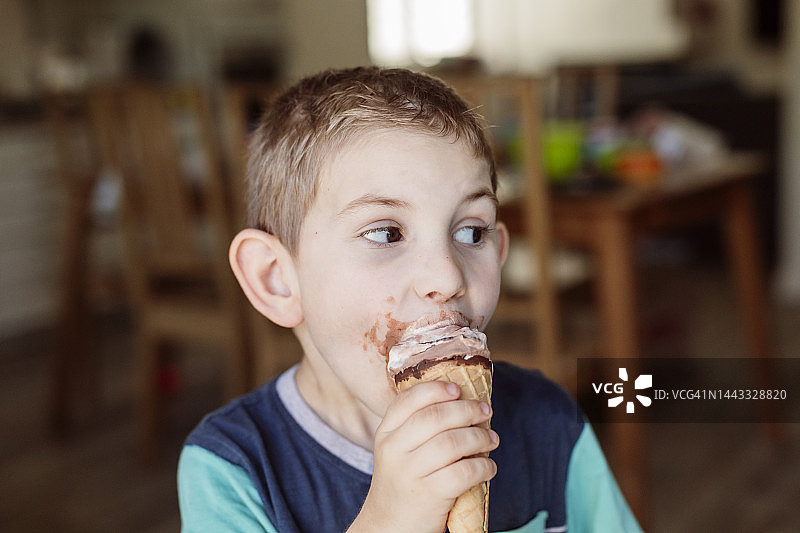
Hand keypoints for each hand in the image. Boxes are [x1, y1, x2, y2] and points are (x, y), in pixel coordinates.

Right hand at [348, 381, 498, 532]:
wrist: (390, 527)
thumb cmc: (403, 482)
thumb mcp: (397, 451)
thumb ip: (416, 427)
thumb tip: (461, 400)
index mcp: (385, 433)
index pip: (408, 400)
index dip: (436, 389)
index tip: (457, 389)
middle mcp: (393, 450)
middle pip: (435, 417)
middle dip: (466, 410)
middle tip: (485, 411)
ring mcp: (409, 473)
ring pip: (452, 442)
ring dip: (479, 437)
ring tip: (491, 439)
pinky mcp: (428, 495)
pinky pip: (463, 472)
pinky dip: (483, 466)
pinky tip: (488, 466)